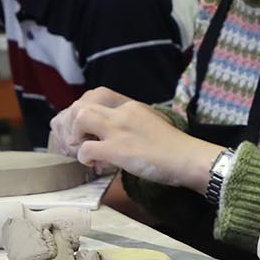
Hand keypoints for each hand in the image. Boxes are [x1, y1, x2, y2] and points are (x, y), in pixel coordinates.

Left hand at [51, 90, 217, 188]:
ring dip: (73, 136)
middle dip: (70, 124)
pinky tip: (94, 164)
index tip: (84, 129)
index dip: (81, 110)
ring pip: (79, 118)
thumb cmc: (173, 148)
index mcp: (129, 106)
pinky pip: (86, 149)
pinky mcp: (119, 150)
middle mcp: (122, 113)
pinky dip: (83, 157)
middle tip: (76, 143)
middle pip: (80, 105)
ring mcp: (119, 129)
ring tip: (82, 151)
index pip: (95, 95)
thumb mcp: (149, 124)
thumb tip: (109, 138)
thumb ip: (128, 125)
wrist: (189, 158)